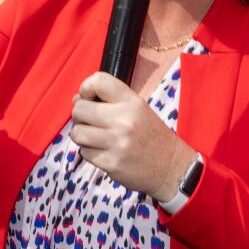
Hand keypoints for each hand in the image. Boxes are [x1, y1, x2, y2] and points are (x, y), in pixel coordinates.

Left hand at [70, 72, 195, 198]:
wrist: (172, 168)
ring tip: (96, 139)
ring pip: (77, 133)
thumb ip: (110, 102)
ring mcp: (116, 143)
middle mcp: (124, 120)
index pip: (98, 81)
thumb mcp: (139, 110)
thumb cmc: (151, 137)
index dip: (86, 88)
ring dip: (82, 136)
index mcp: (132, 102)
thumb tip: (76, 99)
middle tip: (90, 122)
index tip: (87, 97)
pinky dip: (90, 153)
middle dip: (80, 116)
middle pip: (79, 109)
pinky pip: (84, 153)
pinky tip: (105, 152)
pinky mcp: (111, 163)